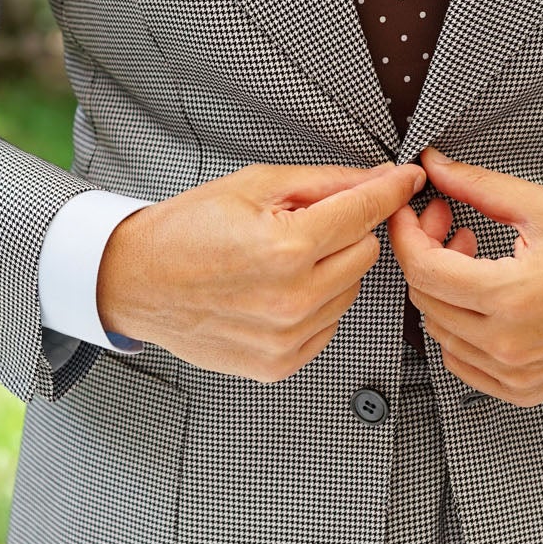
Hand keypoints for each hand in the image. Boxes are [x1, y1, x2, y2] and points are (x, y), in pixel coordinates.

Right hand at [96, 161, 424, 381]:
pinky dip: (313, 305)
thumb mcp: (254, 186)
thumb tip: (380, 179)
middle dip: (345, 233)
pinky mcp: (279, 364)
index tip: (408, 180)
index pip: (365, 213)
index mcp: (285, 248)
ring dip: (329, 271)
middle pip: (365, 253)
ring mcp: (287, 338)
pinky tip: (274, 292)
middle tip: (302, 225)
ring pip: (350, 291)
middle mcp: (291, 299)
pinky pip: (328, 325)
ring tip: (279, 261)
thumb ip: (325, 183)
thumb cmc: (185, 231)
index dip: (391, 191)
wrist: (134, 281)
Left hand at [387, 148, 542, 406]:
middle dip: (425, 254)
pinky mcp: (522, 390)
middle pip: (426, 299)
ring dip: (443, 291)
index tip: (411, 211)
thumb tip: (435, 166)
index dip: (406, 233)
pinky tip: (482, 297)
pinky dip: (459, 329)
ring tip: (473, 255)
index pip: (423, 269)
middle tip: (450, 222)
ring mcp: (514, 373)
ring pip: (440, 332)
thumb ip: (480, 187)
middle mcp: (507, 344)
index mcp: (512, 298)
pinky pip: (463, 363)